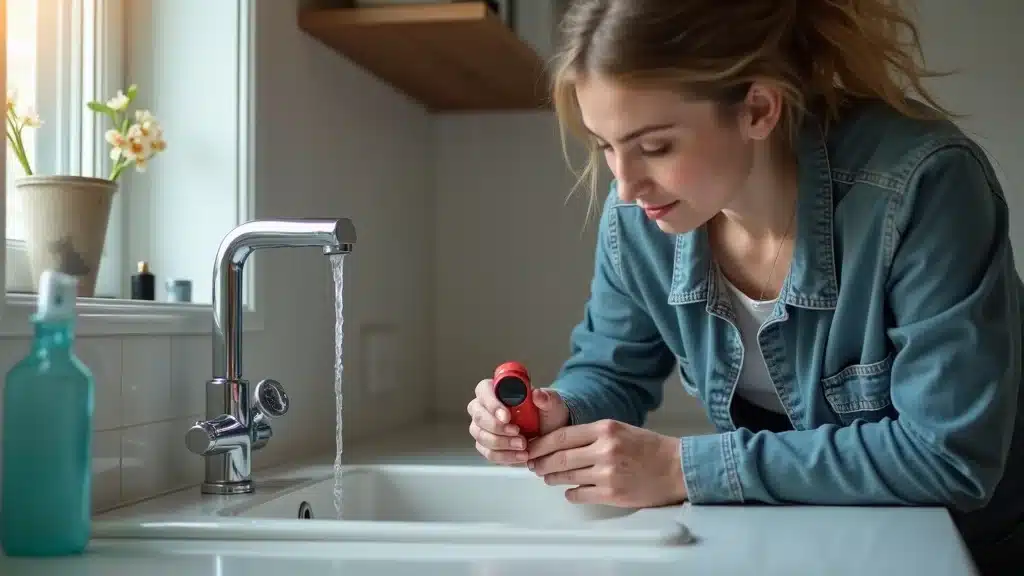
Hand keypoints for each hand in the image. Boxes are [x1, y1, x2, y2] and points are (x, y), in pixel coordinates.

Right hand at [467, 379, 569, 464]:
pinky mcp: (486, 446)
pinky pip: (488, 453)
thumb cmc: (546, 414)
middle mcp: (484, 407)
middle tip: (517, 432)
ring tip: (523, 445)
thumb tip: (538, 394)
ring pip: (481, 436)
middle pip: (478, 416)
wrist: (550, 434)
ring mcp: (482, 427)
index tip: (507, 416)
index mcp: (496, 389)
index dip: (492, 404)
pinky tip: (521, 456)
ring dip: (502, 443)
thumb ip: (546, 398)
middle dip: (497, 427)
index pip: (484, 390)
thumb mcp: (552, 404)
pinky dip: (505, 456)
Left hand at [526, 419, 686, 507]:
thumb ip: (592, 435)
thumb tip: (561, 445)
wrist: (676, 468)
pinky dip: (570, 493)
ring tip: (548, 478)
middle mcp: (604, 450)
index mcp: (605, 429)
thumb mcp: (620, 429)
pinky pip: (580, 494)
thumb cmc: (649, 448)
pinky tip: (569, 491)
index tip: (531, 449)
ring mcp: (607, 473)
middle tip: (533, 466)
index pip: (561, 436)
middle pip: (559, 457)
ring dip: (553, 478)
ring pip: (567, 476)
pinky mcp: (612, 494)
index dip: (541, 444)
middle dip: (541, 463)